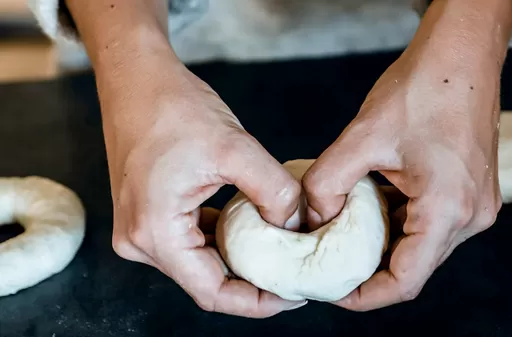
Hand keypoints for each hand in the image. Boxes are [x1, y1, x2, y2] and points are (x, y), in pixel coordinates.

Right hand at [98, 56, 304, 316]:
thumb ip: (273, 191)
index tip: (293, 295)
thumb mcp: (235, 148)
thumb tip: (295, 224)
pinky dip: (221, 238)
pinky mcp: (148, 212)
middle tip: (294, 272)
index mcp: (155, 232)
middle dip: (252, 280)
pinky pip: (190, 239)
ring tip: (279, 250)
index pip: (212, 292)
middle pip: (206, 280)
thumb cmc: (174, 107)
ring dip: (238, 258)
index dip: (257, 303)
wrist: (136, 78)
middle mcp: (139, 239)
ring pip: (200, 261)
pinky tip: (249, 225)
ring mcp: (140, 227)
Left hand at [303, 33, 502, 310]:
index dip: (364, 296)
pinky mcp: (471, 192)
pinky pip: (430, 223)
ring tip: (344, 232)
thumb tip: (309, 220)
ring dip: (383, 243)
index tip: (332, 291)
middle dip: (368, 269)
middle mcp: (470, 217)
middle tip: (328, 261)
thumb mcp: (362, 137)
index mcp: (448, 210)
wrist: (462, 54)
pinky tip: (371, 205)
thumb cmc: (423, 88)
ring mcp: (475, 205)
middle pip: (413, 266)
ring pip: (420, 245)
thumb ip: (327, 184)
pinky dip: (398, 222)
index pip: (405, 282)